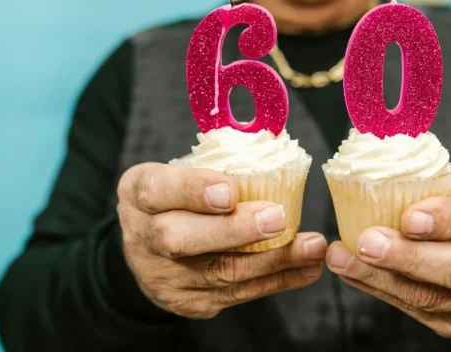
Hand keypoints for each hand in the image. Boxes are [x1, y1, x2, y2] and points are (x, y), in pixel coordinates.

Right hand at [116, 162, 326, 318]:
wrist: (147, 248)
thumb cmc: (176, 197)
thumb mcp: (179, 170)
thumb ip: (215, 163)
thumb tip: (274, 149)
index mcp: (139, 192)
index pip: (157, 190)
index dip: (193, 191)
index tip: (230, 191)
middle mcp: (143, 237)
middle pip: (181, 239)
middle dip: (235, 230)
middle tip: (278, 218)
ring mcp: (164, 276)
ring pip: (220, 273)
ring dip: (273, 260)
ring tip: (311, 246)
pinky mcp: (188, 302)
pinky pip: (237, 294)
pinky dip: (277, 281)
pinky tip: (305, 269)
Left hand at [325, 172, 450, 339]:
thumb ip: (434, 178)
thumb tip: (379, 153)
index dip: (448, 219)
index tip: (409, 216)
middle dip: (408, 257)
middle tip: (367, 242)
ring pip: (432, 297)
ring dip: (380, 277)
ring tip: (343, 258)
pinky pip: (417, 309)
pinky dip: (379, 288)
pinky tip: (353, 271)